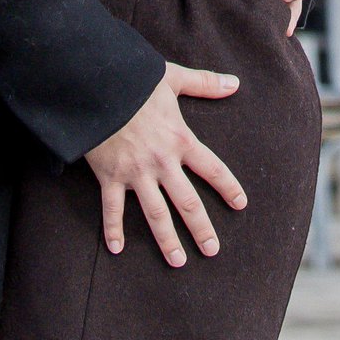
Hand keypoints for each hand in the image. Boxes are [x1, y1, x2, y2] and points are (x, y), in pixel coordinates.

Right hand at [84, 65, 246, 266]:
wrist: (99, 85)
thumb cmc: (137, 81)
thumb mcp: (173, 78)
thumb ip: (205, 84)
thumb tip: (234, 83)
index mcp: (180, 139)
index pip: (212, 168)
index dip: (228, 187)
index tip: (241, 205)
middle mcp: (162, 162)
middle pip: (187, 202)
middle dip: (201, 228)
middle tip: (212, 251)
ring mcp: (136, 172)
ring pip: (156, 213)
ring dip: (167, 240)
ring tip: (178, 261)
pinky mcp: (110, 176)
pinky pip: (112, 208)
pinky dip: (113, 229)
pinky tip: (117, 249)